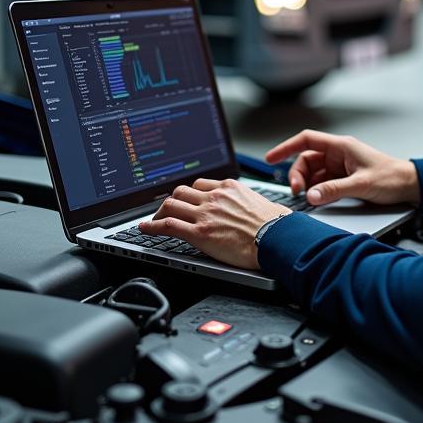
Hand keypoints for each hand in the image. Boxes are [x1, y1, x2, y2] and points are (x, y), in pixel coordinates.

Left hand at [137, 179, 290, 269]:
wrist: (278, 238)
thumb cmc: (276, 225)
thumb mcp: (260, 203)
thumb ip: (245, 201)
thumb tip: (247, 208)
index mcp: (229, 187)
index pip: (200, 184)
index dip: (189, 193)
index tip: (186, 199)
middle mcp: (214, 196)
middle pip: (181, 191)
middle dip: (172, 201)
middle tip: (168, 211)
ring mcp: (205, 214)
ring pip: (170, 204)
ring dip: (159, 212)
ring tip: (154, 220)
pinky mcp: (199, 233)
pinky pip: (167, 224)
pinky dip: (151, 226)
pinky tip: (144, 229)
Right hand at [265, 130, 419, 206]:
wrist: (410, 186)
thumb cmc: (392, 177)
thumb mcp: (361, 184)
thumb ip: (334, 190)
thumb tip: (311, 195)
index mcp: (341, 146)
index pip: (306, 140)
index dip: (286, 147)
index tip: (271, 158)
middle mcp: (338, 154)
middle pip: (306, 160)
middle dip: (298, 174)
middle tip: (297, 191)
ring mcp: (340, 166)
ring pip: (313, 173)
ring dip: (306, 184)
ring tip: (306, 197)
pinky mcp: (343, 178)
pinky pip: (322, 183)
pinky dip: (316, 190)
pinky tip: (316, 199)